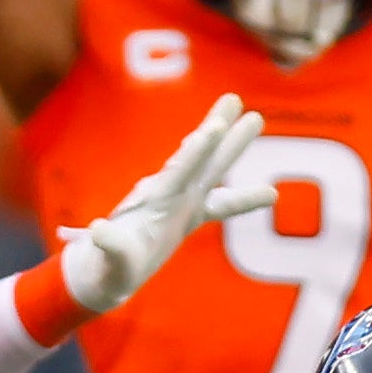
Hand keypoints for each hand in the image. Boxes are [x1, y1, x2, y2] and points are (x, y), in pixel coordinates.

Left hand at [55, 95, 270, 314]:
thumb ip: (109, 246)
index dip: (196, 152)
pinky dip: (245, 198)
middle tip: (235, 98)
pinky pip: (222, 205)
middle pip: (200, 158)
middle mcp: (170, 195)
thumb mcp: (109, 260)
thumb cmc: (105, 269)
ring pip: (212, 170)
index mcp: (154, 202)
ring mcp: (180, 204)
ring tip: (256, 117)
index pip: (178, 171)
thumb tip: (100, 230)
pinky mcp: (188, 218)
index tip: (213, 128)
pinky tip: (272, 193)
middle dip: (219, 130)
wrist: (105, 274)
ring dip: (232, 145)